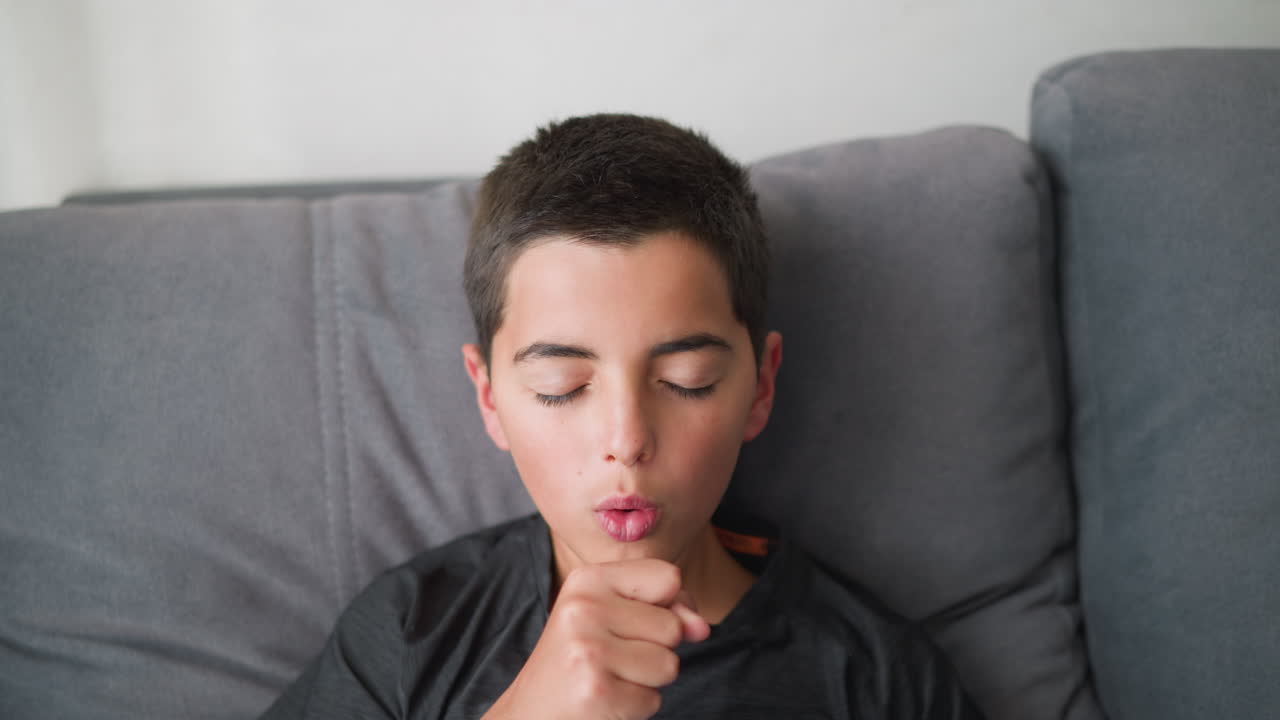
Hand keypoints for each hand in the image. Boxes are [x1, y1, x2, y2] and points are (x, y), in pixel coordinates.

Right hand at [483, 558, 710, 719]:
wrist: (530, 712)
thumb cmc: (578, 661)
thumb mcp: (613, 618)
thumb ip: (666, 609)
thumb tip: (702, 627)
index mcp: (587, 579)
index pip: (669, 577)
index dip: (668, 605)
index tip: (632, 622)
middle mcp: (584, 608)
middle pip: (673, 625)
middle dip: (654, 649)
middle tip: (610, 658)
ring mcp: (589, 650)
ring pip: (669, 665)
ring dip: (647, 681)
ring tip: (607, 678)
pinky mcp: (597, 691)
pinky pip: (653, 700)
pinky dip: (635, 708)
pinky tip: (603, 701)